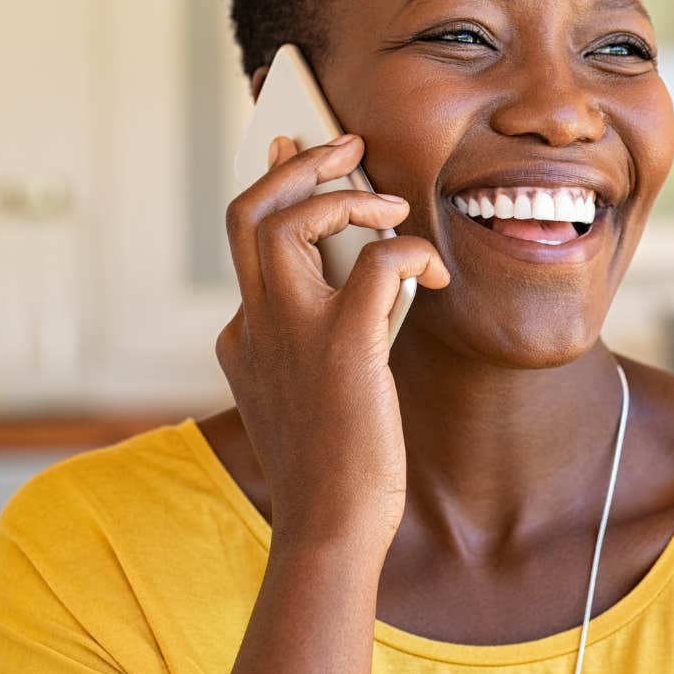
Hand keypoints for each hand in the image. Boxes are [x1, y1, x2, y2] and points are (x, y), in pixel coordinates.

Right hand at [215, 134, 449, 554]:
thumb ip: (314, 334)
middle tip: (344, 145)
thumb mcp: (306, 390)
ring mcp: (291, 333)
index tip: (289, 151)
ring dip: (344, 195)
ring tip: (389, 205)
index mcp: (241, 336)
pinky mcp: (343, 346)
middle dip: (296, 164)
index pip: (244, 238)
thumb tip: (361, 273)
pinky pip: (375, 263)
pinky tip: (432, 274)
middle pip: (249, 210)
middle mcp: (254, 325)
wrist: (330, 529)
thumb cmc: (333, 466)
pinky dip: (407, 251)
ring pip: (288, 220)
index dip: (272, 187)